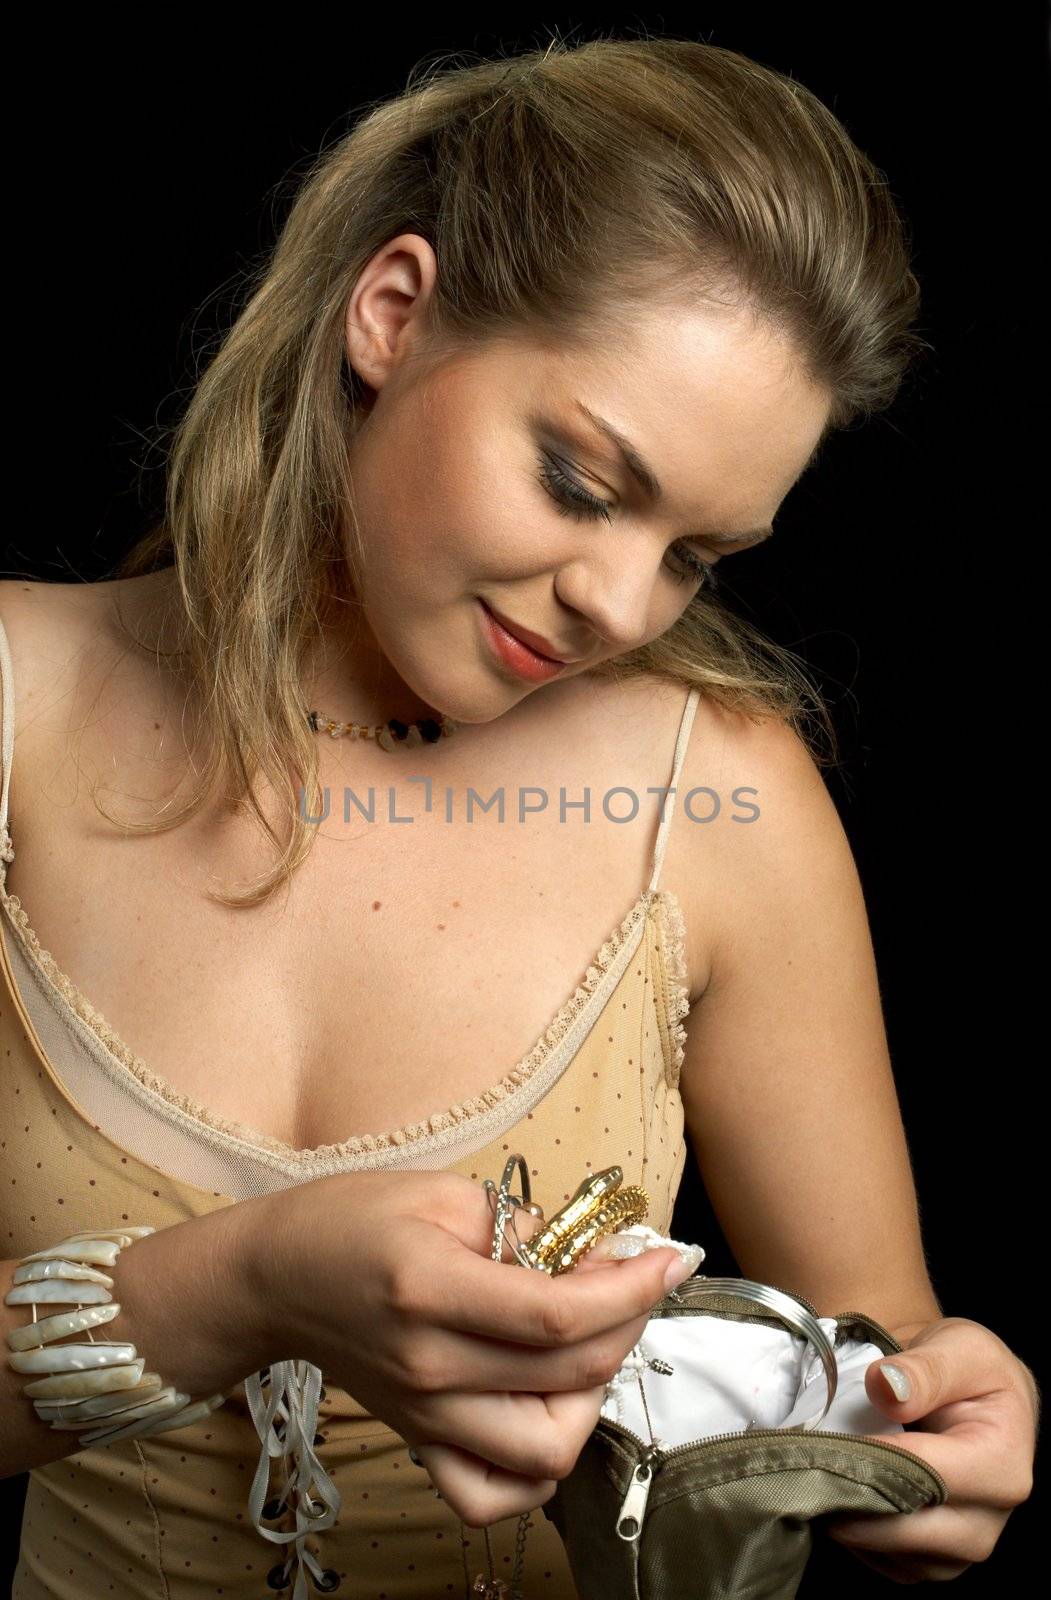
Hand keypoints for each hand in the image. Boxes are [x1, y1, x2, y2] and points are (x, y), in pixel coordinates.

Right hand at [267, 1169, 688, 1526]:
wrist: (276, 1277)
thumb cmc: (353, 1219)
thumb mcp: (443, 1194)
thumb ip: (527, 1226)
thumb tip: (604, 1255)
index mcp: (432, 1291)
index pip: (561, 1316)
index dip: (633, 1290)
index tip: (671, 1259)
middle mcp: (431, 1366)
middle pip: (570, 1376)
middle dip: (629, 1322)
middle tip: (633, 1278)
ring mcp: (425, 1415)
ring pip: (547, 1450)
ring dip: (593, 1395)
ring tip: (589, 1340)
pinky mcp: (420, 1441)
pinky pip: (492, 1495)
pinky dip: (537, 1471)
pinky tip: (550, 1411)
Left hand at [824, 1316, 1038, 1582]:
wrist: (967, 1391)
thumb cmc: (969, 1367)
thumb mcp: (960, 1347)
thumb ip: (924, 1368)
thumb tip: (886, 1387)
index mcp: (1003, 1466)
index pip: (925, 1475)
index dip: (869, 1459)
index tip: (821, 1442)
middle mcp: (989, 1518)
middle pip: (909, 1529)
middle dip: (850, 1498)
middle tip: (800, 1466)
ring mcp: (961, 1546)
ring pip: (895, 1554)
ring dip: (849, 1519)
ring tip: (813, 1476)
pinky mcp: (934, 1558)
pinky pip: (887, 1563)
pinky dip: (856, 1535)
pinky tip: (835, 1494)